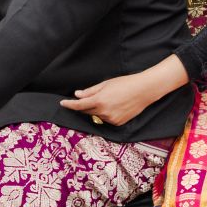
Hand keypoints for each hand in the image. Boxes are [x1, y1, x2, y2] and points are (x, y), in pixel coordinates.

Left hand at [60, 57, 188, 127]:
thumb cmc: (125, 83)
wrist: (144, 90)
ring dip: (97, 109)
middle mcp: (104, 112)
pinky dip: (106, 114)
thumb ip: (90, 91)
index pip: (79, 106)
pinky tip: (116, 105)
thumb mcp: (105, 84)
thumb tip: (77, 95)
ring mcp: (111, 119)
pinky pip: (107, 119)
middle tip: (87, 98)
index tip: (62, 103)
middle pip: (87, 112)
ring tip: (110, 99)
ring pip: (97, 115)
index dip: (69, 105)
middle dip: (84, 106)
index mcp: (99, 101)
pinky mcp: (118, 123)